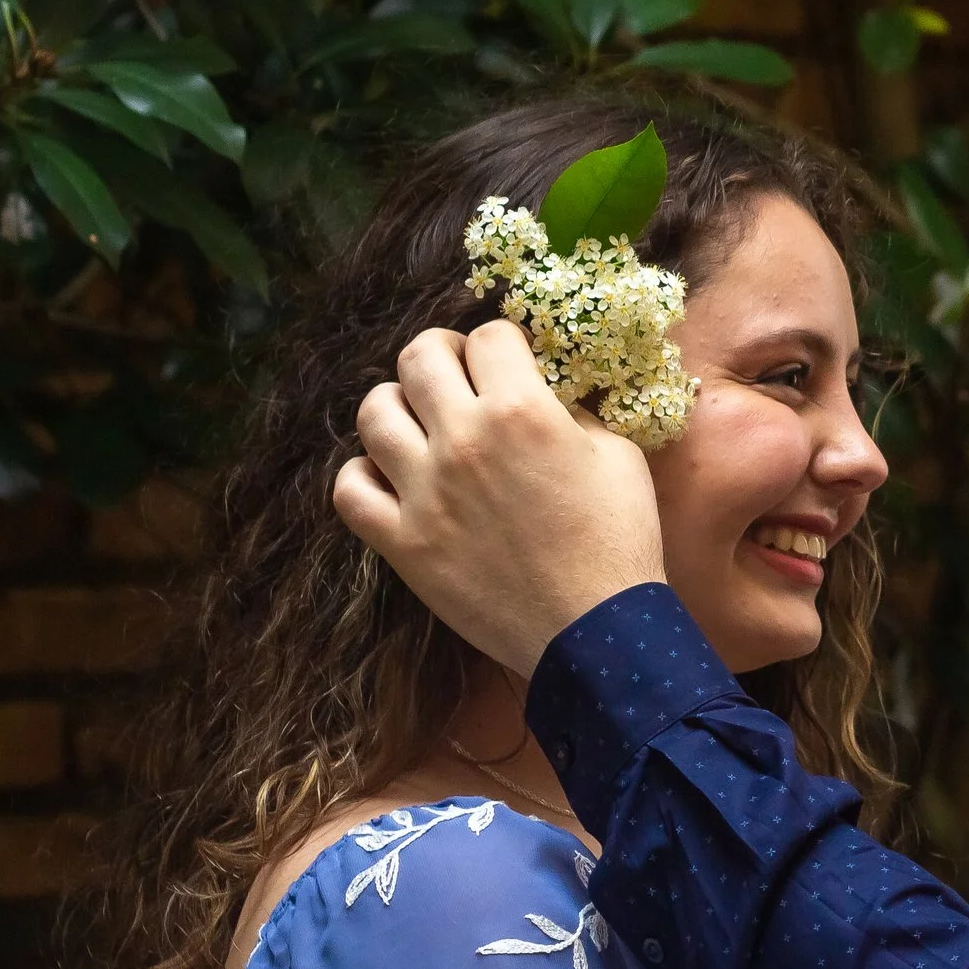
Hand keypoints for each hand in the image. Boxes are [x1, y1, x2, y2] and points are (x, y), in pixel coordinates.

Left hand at [333, 322, 666, 677]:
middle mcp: (462, 440)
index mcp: (521, 411)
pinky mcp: (401, 542)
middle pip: (418, 356)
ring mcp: (423, 492)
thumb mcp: (619, 458)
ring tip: (422, 425)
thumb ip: (573, 413)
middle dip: (443, 355)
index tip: (513, 363)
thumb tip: (545, 395)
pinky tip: (394, 480)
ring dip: (398, 407)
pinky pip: (348, 488)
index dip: (505, 344)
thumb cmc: (620, 543)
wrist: (596, 632)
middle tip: (460, 377)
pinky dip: (365, 476)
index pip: (489, 336)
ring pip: (373, 412)